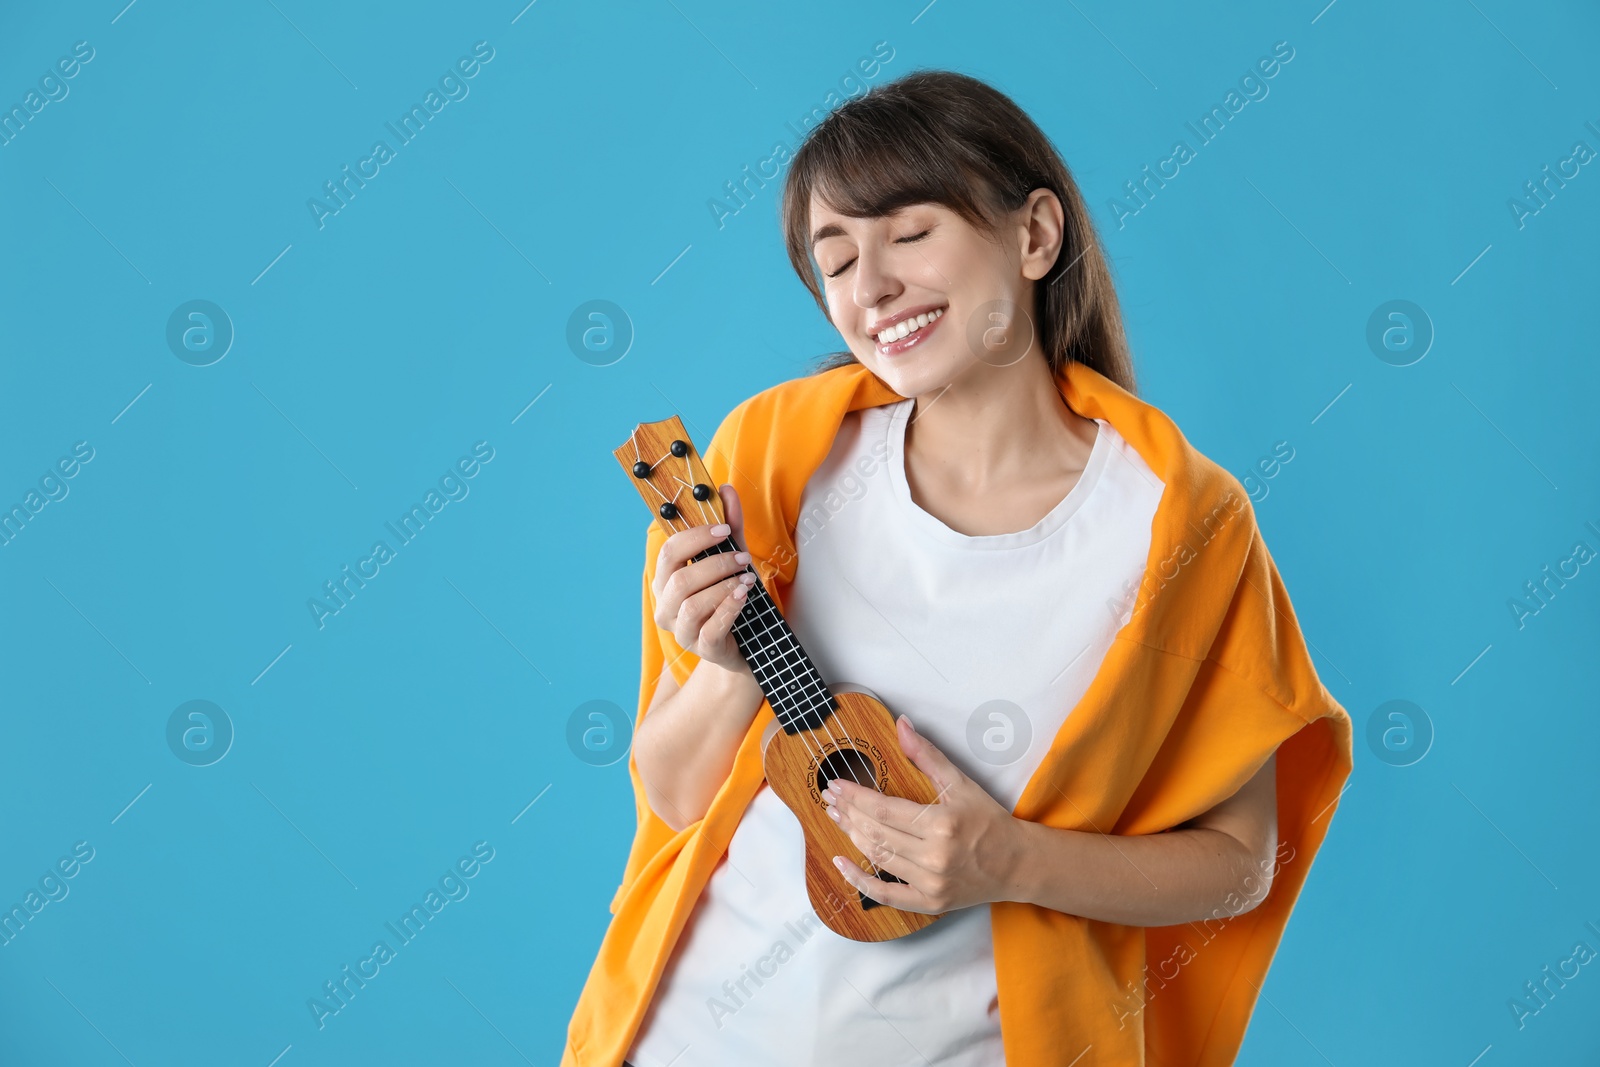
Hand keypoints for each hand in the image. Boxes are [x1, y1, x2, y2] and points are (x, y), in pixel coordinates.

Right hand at [650, 484, 757, 675]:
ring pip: (693, 604)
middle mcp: (666, 606)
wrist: (744, 642)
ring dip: (723, 586)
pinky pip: (710, 628)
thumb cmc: (729, 596)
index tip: (722, 529)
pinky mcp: (702, 649)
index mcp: (665, 580)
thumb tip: (725, 489)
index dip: (695, 538)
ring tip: (747, 578)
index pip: (668, 552)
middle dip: (715, 563)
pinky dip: (729, 608)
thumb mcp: (731, 558)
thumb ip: (729, 526)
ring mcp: (682, 631)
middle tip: (742, 557)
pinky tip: (744, 595)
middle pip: (680, 579)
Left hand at [822, 714, 1027, 913]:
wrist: (1018, 864)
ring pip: (879, 858)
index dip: (855, 797)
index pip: (885, 809)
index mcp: (943, 824)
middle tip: (830, 799)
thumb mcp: (961, 784)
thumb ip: (927, 756)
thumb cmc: (990, 822)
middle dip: (849, 813)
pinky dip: (860, 881)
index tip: (837, 785)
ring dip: (852, 836)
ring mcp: (932, 883)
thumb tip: (901, 725)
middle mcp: (936, 856)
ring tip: (837, 818)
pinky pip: (886, 895)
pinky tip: (842, 863)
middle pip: (877, 833)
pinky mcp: (930, 903)